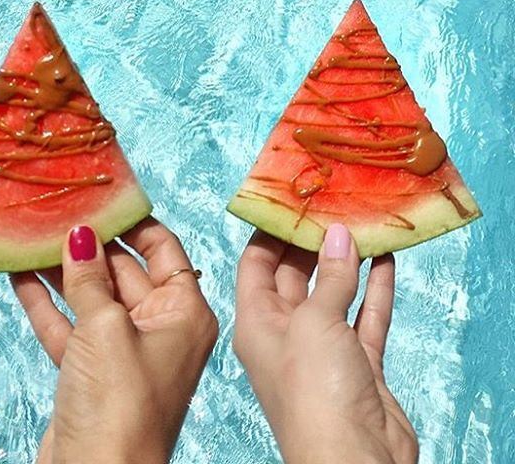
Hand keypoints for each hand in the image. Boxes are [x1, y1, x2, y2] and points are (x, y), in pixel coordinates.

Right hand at [11, 218, 217, 463]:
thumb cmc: (120, 402)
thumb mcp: (107, 328)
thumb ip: (91, 279)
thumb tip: (81, 234)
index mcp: (184, 312)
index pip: (163, 250)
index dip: (134, 224)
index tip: (105, 198)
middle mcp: (159, 327)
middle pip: (124, 270)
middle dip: (90, 244)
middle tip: (59, 211)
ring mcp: (123, 350)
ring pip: (91, 298)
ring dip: (62, 271)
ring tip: (33, 235)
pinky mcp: (91, 371)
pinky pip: (70, 326)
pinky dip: (47, 303)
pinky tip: (20, 274)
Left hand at [233, 224, 417, 463]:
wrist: (354, 459)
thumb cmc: (314, 390)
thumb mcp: (314, 321)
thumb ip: (328, 277)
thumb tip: (338, 234)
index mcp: (256, 321)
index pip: (255, 265)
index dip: (270, 233)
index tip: (291, 203)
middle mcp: (285, 332)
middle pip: (294, 275)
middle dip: (312, 243)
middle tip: (332, 208)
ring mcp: (322, 348)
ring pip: (333, 294)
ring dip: (347, 263)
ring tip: (360, 226)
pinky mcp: (356, 363)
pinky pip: (363, 317)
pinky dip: (373, 289)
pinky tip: (384, 259)